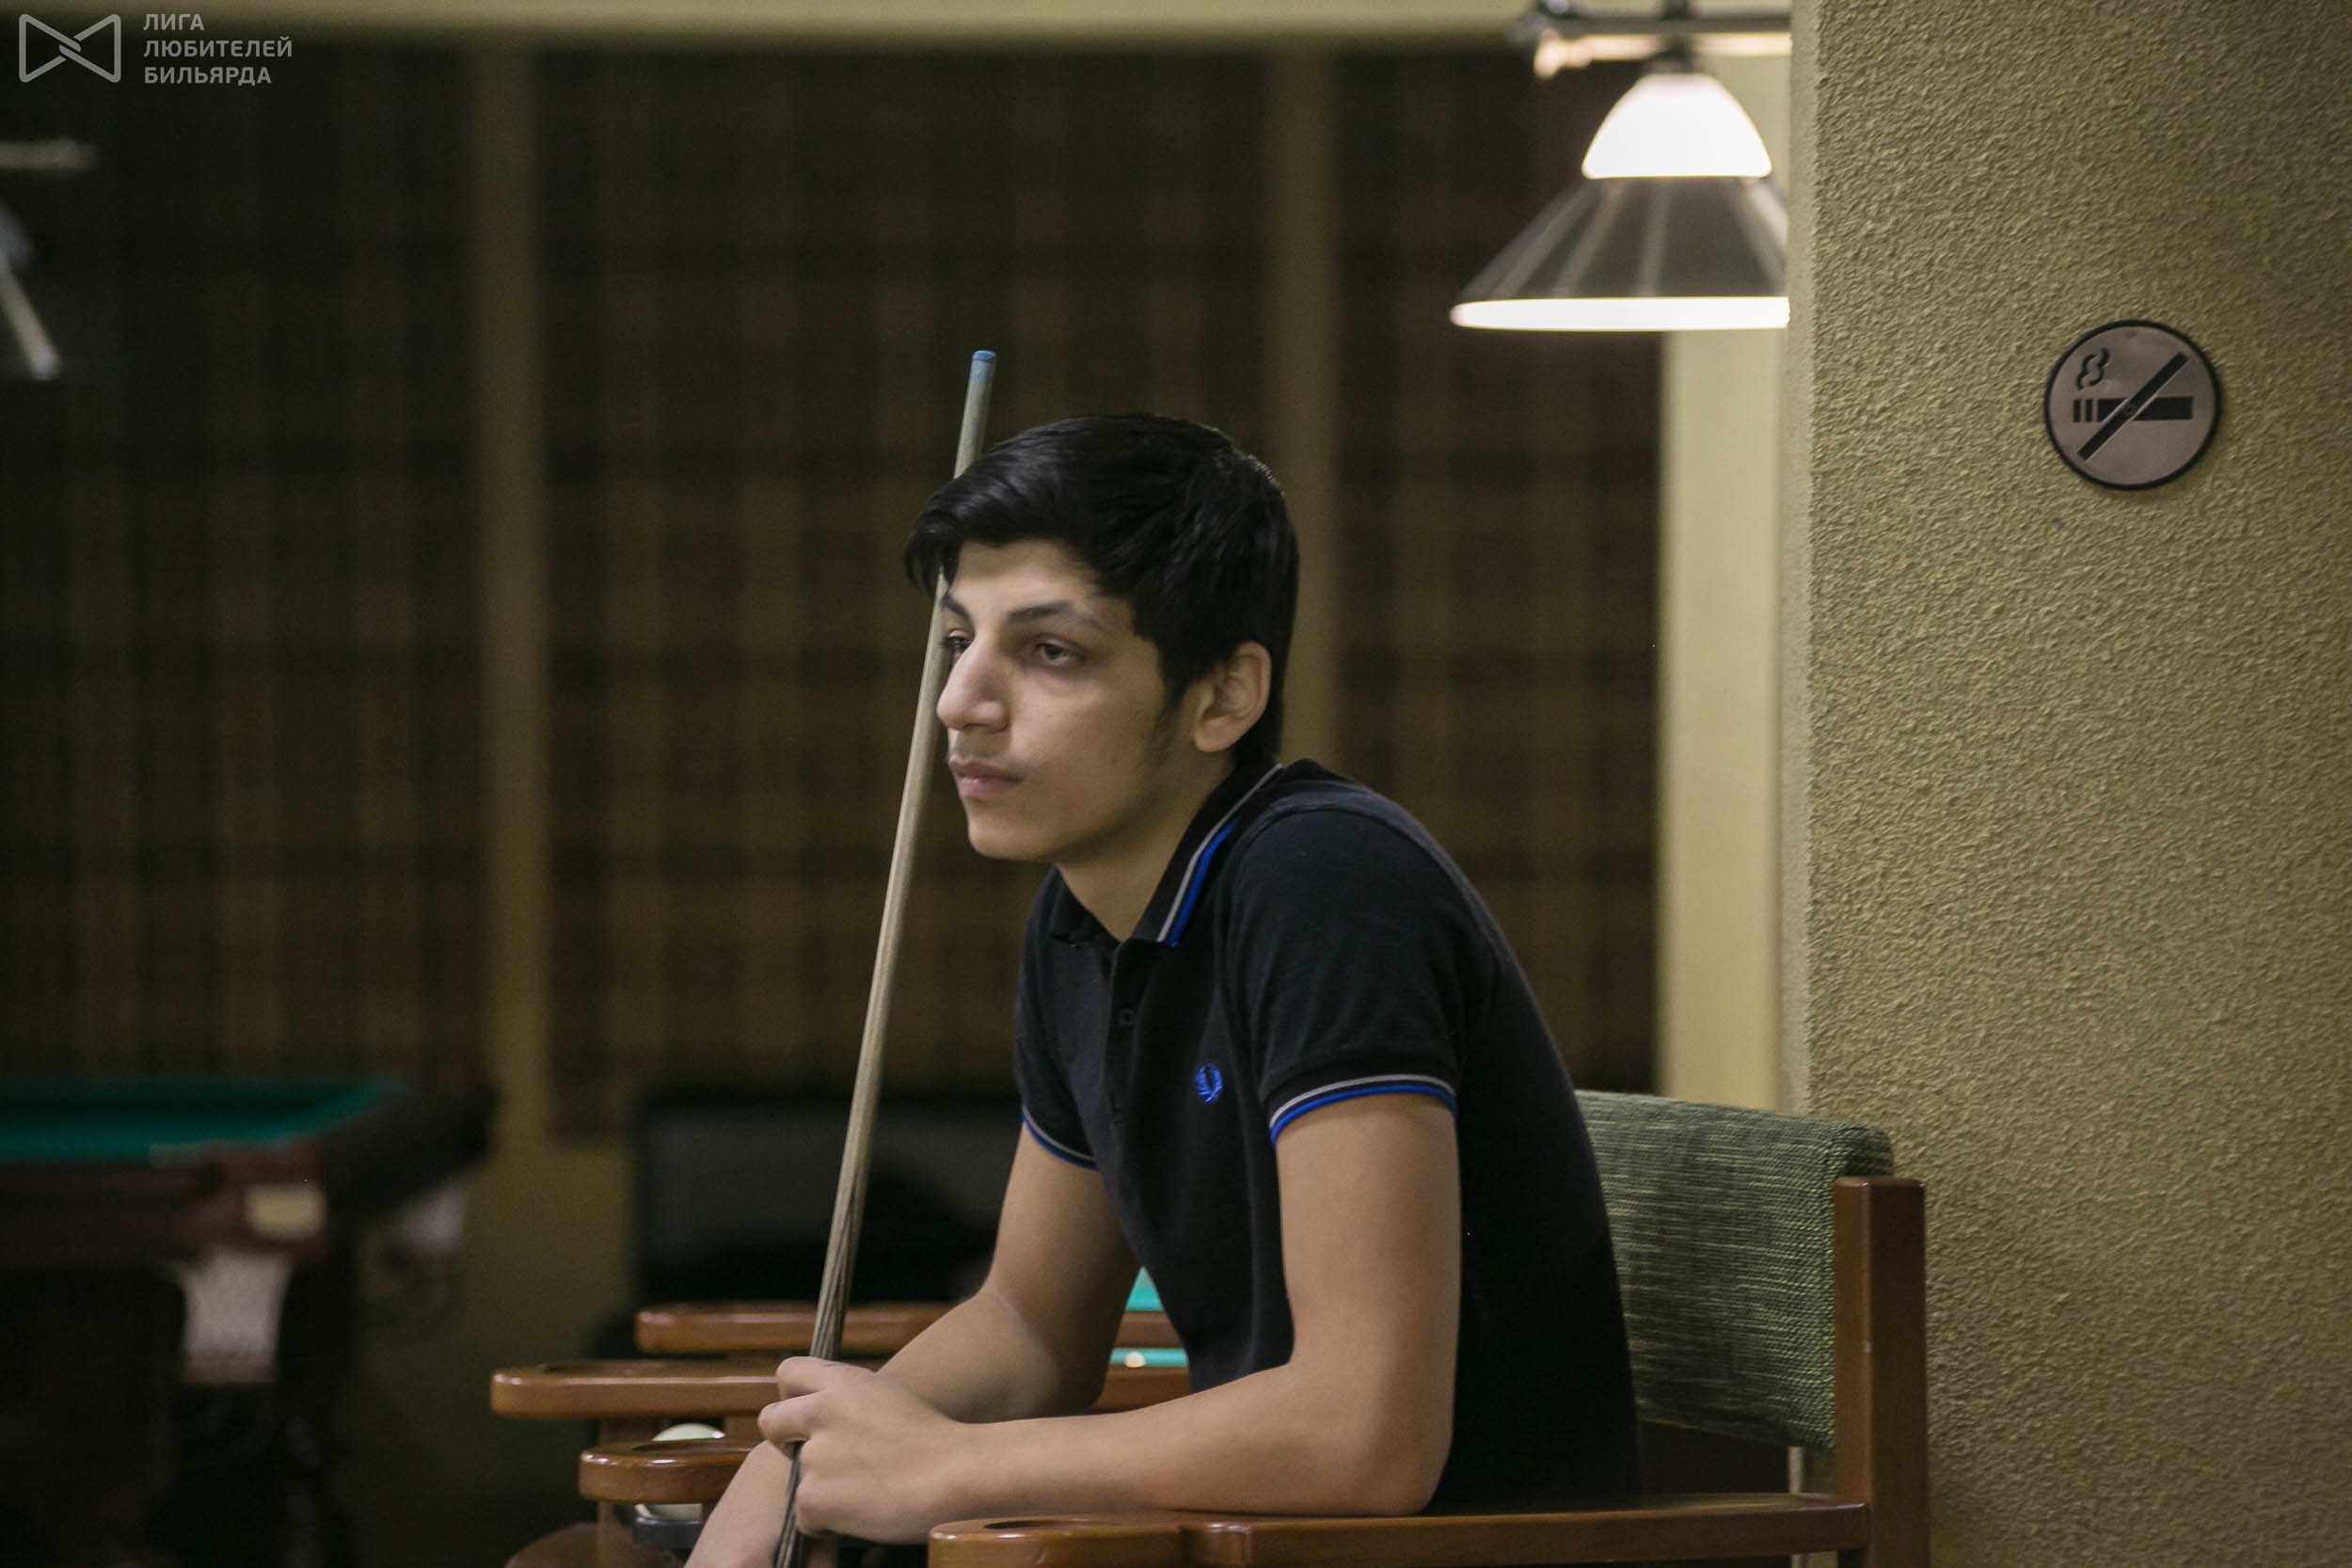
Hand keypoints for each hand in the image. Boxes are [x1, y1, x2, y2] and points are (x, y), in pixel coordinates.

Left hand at [759, 1358, 973, 1543]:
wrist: (957, 1474)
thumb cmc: (934, 1441)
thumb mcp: (888, 1397)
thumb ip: (850, 1400)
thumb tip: (824, 1415)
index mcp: (841, 1382)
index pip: (787, 1372)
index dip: (792, 1396)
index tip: (807, 1417)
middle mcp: (820, 1410)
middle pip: (770, 1421)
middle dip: (786, 1441)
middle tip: (821, 1459)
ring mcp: (814, 1454)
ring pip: (795, 1476)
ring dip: (821, 1488)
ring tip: (865, 1491)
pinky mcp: (813, 1496)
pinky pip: (805, 1516)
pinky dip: (829, 1521)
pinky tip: (864, 1512)